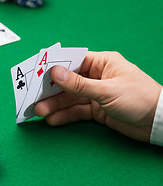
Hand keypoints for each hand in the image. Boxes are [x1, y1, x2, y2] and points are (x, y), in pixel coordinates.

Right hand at [35, 51, 161, 141]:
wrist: (159, 123)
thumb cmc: (138, 98)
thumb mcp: (106, 91)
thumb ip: (79, 84)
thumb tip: (55, 72)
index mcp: (102, 63)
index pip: (73, 61)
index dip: (55, 67)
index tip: (37, 74)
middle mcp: (97, 77)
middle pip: (68, 82)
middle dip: (52, 91)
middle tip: (34, 98)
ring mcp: (96, 94)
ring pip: (70, 98)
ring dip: (55, 105)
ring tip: (39, 112)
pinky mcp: (96, 110)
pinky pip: (77, 111)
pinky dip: (65, 116)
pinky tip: (53, 120)